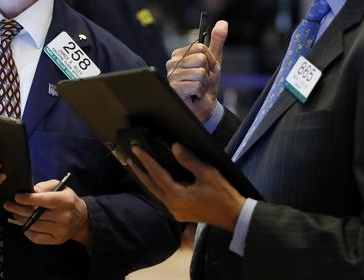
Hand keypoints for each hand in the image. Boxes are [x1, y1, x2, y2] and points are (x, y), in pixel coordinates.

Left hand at [4, 179, 90, 245]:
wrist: (81, 218)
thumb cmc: (67, 199)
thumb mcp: (59, 187)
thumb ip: (45, 186)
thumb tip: (31, 191)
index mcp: (67, 201)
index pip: (45, 200)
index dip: (29, 199)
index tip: (17, 197)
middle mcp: (65, 217)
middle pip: (37, 214)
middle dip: (19, 209)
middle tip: (8, 204)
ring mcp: (61, 231)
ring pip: (35, 226)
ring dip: (21, 219)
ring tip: (14, 213)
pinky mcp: (57, 240)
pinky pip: (37, 237)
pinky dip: (27, 230)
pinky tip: (23, 223)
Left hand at [128, 143, 244, 230]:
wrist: (233, 217)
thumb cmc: (222, 194)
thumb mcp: (207, 173)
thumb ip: (189, 160)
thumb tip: (174, 146)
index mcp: (176, 195)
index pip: (156, 174)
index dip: (146, 160)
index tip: (136, 148)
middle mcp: (172, 205)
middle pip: (150, 186)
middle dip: (139, 171)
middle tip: (129, 158)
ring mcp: (175, 211)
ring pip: (155, 193)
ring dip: (146, 179)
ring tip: (137, 167)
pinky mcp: (180, 213)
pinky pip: (162, 197)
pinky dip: (155, 187)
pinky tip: (154, 181)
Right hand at [166, 20, 227, 121]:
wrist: (204, 106)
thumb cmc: (206, 83)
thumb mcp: (214, 60)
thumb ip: (217, 41)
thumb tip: (223, 22)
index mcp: (179, 54)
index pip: (201, 47)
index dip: (210, 60)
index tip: (208, 68)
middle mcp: (172, 63)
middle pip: (201, 59)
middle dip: (208, 72)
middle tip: (203, 80)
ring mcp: (172, 76)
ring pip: (200, 73)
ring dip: (205, 84)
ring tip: (198, 88)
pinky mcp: (174, 88)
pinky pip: (196, 85)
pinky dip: (201, 92)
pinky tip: (195, 95)